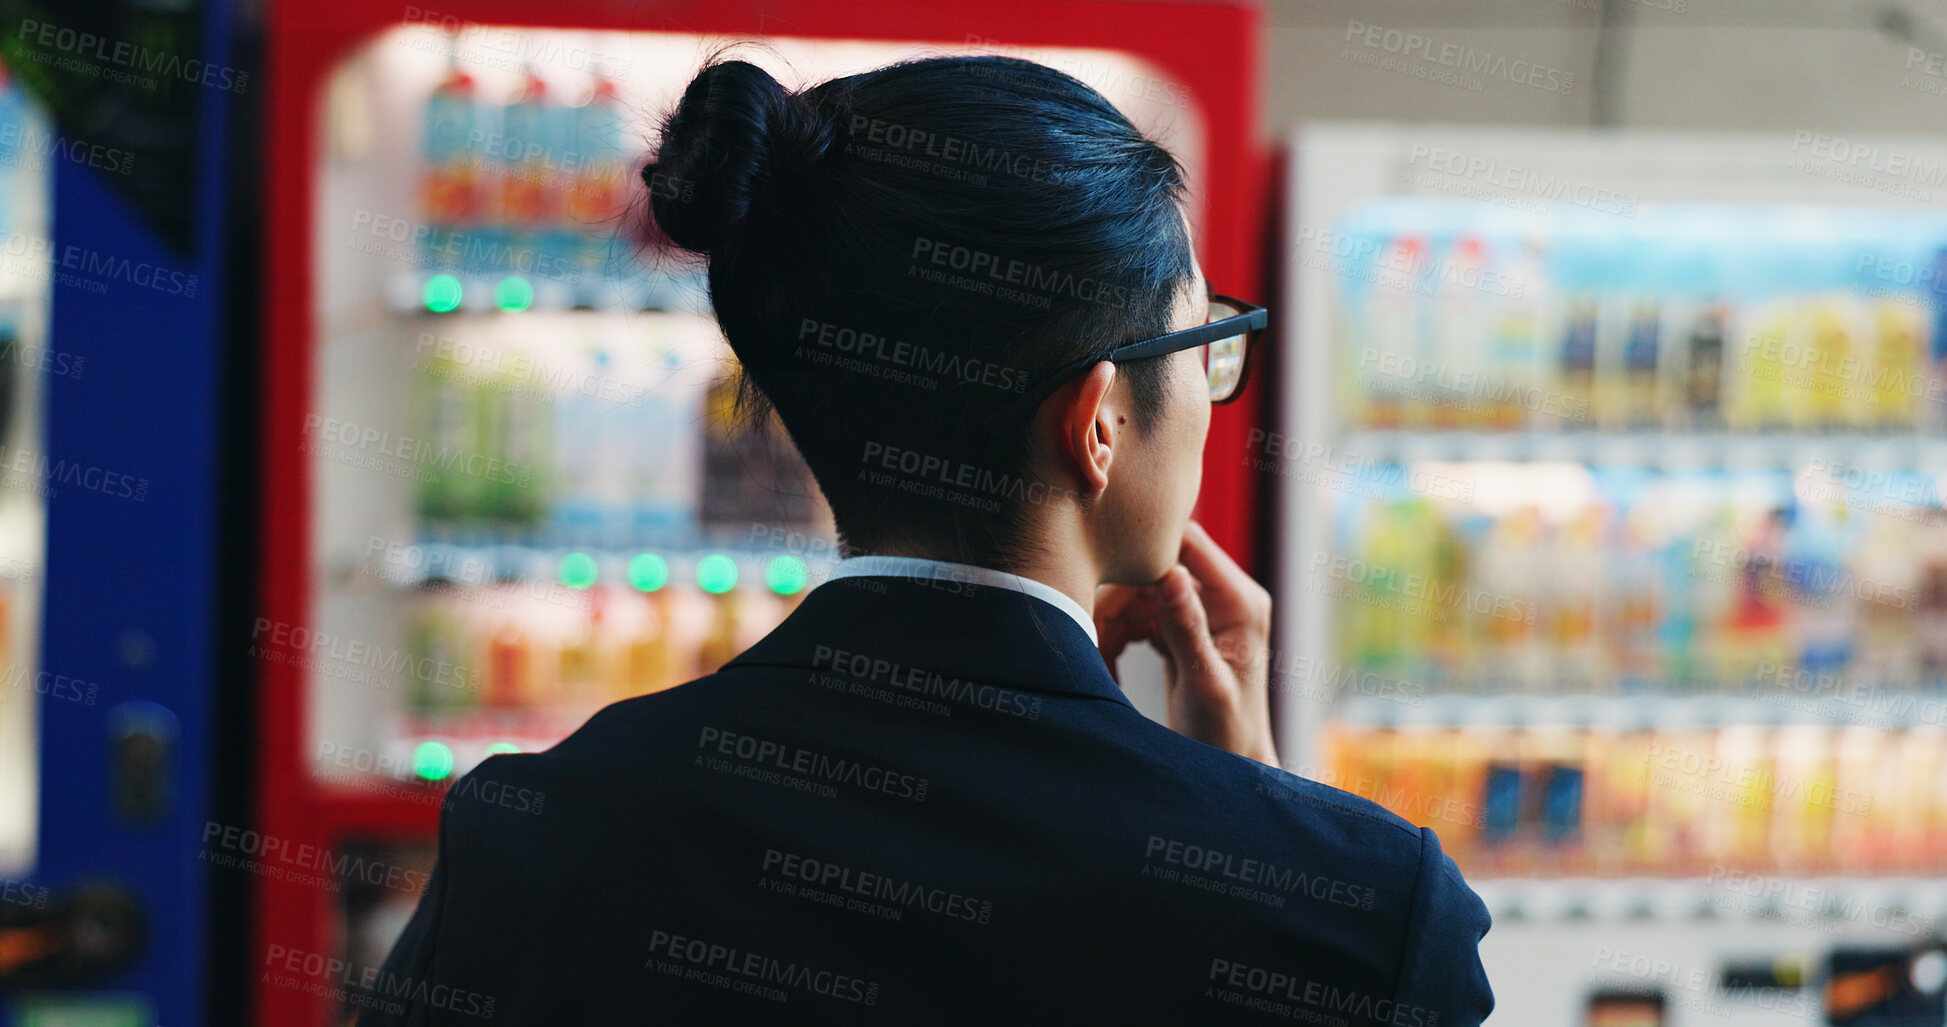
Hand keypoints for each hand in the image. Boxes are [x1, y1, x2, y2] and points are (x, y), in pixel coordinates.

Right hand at [1096, 520, 1278, 765]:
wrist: (1229, 767)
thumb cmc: (1223, 734)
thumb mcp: (1203, 684)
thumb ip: (1187, 629)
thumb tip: (1171, 575)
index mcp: (1240, 601)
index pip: (1187, 544)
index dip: (1142, 554)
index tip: (1102, 583)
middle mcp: (1225, 596)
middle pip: (1155, 567)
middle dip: (1118, 600)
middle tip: (1093, 640)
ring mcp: (1203, 610)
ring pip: (1140, 589)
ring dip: (1113, 620)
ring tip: (1101, 661)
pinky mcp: (1183, 625)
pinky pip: (1139, 611)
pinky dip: (1118, 633)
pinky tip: (1111, 663)